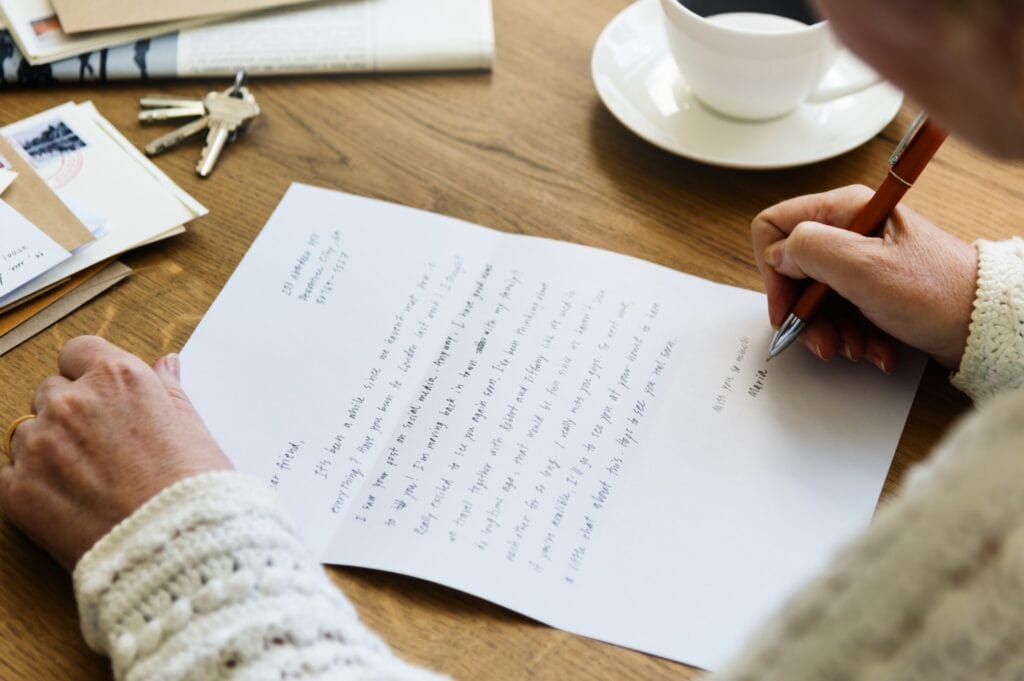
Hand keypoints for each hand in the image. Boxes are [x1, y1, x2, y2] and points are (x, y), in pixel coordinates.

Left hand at [0, 336, 231, 570]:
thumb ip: (168, 391)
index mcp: (118, 378)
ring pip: (27, 432)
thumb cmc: (194, 490)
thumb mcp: (193, 428)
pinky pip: (9, 474)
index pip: (79, 352)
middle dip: (72, 413)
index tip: (102, 396)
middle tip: (103, 448)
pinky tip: (68, 501)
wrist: (179, 549)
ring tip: (89, 480)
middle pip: (51, 391)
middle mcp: (72, 403)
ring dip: (49, 449)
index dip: (91, 374)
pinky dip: (32, 485)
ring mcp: (40, 446)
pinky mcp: (18, 490)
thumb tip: (165, 366)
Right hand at [752, 185, 977, 371]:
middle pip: (794, 271)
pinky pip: (840, 313)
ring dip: (830, 331)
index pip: (775, 228)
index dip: (773, 271)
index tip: (787, 306)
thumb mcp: (863, 267)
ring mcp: (860, 260)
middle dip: (805, 313)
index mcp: (845, 210)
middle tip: (822, 340)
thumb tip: (777, 255)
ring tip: (855, 348)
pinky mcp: (872, 287)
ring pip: (815, 298)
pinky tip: (874, 348)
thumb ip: (809, 250)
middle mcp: (849, 230)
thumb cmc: (937, 292)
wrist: (984, 325)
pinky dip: (852, 335)